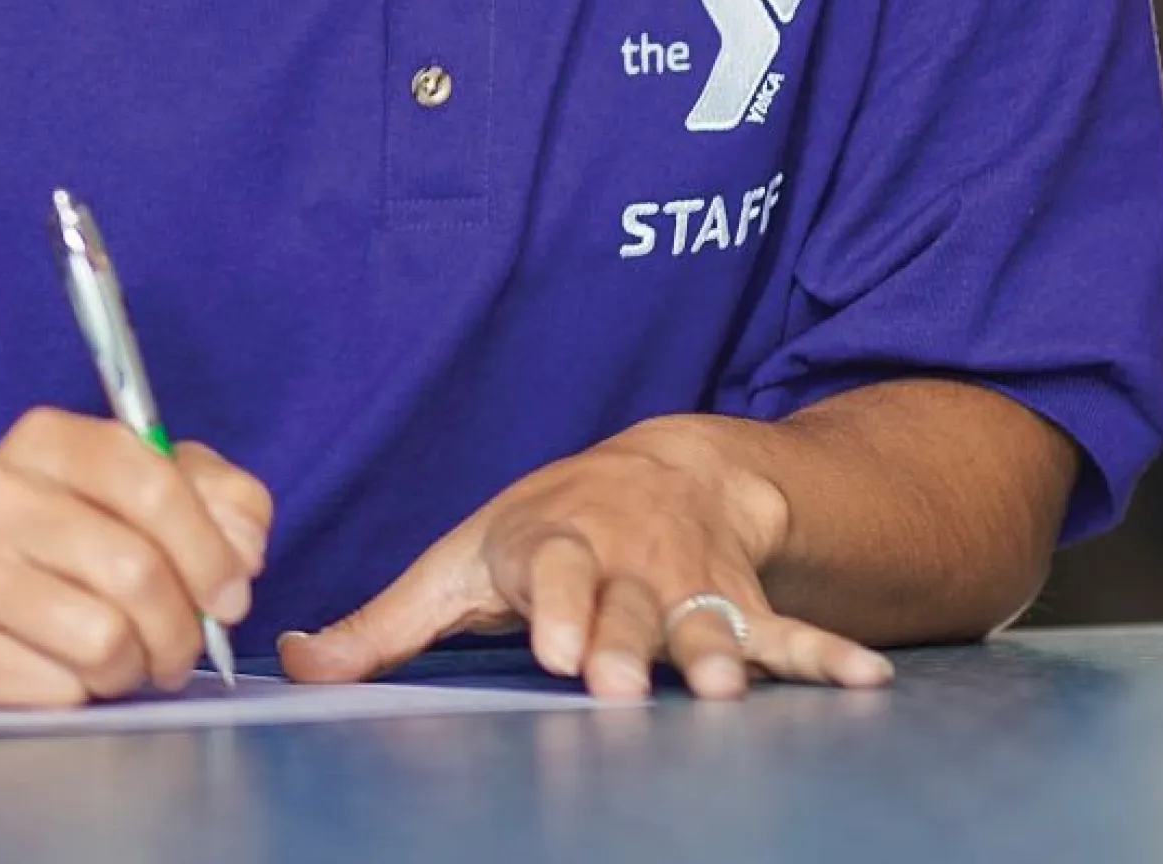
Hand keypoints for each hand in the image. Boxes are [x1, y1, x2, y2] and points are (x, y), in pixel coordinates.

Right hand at [0, 408, 271, 706]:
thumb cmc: (73, 535)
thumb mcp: (151, 490)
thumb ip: (221, 501)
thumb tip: (242, 549)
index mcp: (44, 440)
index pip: (150, 482)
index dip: (210, 548)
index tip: (231, 591)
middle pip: (133, 570)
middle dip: (183, 623)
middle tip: (186, 640)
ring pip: (103, 640)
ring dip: (138, 663)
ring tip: (130, 653)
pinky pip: (63, 692)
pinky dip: (88, 692)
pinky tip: (73, 669)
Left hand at [279, 415, 893, 700]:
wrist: (664, 472)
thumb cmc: (542, 532)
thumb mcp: (460, 563)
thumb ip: (384, 625)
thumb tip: (295, 664)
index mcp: (553, 547)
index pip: (551, 574)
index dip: (555, 606)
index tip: (555, 646)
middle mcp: (628, 564)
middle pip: (628, 606)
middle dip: (625, 642)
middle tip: (620, 682)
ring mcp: (692, 586)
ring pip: (705, 622)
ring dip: (718, 654)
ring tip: (728, 690)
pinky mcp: (747, 607)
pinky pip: (790, 632)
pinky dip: (827, 656)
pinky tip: (868, 683)